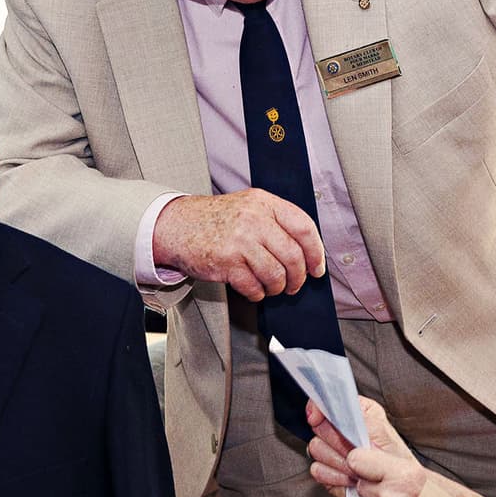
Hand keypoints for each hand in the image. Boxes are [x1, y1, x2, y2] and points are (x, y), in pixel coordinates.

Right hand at [152, 190, 325, 300]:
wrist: (178, 225)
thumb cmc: (217, 219)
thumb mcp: (249, 207)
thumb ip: (276, 222)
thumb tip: (308, 253)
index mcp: (264, 203)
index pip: (304, 227)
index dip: (316, 252)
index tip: (317, 268)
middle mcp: (254, 219)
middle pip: (293, 255)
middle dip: (298, 277)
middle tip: (295, 284)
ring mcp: (239, 241)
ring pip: (276, 274)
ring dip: (277, 287)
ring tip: (272, 287)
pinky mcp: (226, 262)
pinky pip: (254, 286)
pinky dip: (257, 293)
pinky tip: (253, 289)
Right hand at [306, 396, 417, 493]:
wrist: (395, 490)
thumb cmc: (395, 460)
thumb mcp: (382, 431)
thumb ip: (360, 417)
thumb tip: (336, 413)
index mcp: (356, 412)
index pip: (325, 401)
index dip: (319, 409)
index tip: (317, 419)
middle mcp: (341, 429)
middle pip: (319, 427)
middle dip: (337, 443)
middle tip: (356, 451)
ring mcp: (332, 450)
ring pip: (316, 449)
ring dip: (338, 462)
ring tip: (358, 468)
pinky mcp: (326, 470)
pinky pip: (317, 470)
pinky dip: (334, 477)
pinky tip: (350, 480)